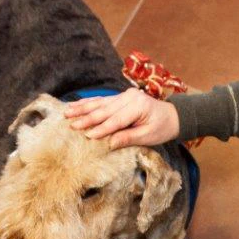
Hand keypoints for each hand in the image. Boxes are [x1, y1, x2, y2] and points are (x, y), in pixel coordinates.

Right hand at [64, 88, 179, 148]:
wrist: (171, 116)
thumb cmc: (162, 128)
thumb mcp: (148, 136)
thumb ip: (129, 137)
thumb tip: (110, 143)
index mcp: (138, 106)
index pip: (116, 120)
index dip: (102, 129)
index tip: (87, 136)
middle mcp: (129, 97)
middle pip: (105, 109)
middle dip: (87, 118)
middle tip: (71, 124)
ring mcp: (124, 95)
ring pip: (100, 103)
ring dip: (82, 108)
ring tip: (67, 112)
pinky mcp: (120, 96)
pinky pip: (102, 100)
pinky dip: (88, 103)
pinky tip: (76, 105)